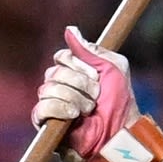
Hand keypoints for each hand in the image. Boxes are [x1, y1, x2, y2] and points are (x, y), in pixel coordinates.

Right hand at [36, 29, 135, 154]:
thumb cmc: (121, 102)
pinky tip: (74, 115)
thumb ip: (92, 50)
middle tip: (96, 95)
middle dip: (79, 83)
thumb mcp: (113, 68)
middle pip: (53, 72)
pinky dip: (59, 109)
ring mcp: (52, 105)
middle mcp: (60, 87)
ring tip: (89, 108)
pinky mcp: (47, 125)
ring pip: (47, 89)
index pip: (61, 57)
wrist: (121, 131)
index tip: (96, 75)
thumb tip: (70, 30)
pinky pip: (40, 109)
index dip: (77, 64)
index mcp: (73, 73)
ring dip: (73, 97)